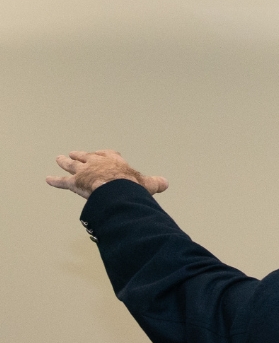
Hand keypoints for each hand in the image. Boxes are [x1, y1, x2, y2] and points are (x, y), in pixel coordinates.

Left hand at [47, 150, 166, 198]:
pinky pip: (62, 181)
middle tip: (75, 153)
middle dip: (80, 155)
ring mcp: (84, 171)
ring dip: (64, 161)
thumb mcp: (148, 184)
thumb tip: (166, 182)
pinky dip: (55, 181)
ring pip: (72, 164)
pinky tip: (48, 179)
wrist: (117, 189)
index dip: (106, 155)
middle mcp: (96, 162)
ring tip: (59, 158)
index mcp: (113, 161)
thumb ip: (155, 182)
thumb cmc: (132, 185)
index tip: (106, 153)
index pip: (108, 154)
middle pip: (86, 156)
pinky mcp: (74, 182)